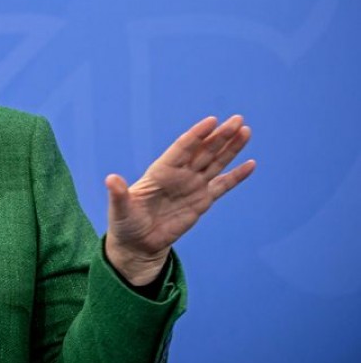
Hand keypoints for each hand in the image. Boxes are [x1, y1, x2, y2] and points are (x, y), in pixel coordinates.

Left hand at [104, 115, 255, 284]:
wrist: (138, 243)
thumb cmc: (125, 223)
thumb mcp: (120, 208)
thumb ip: (119, 194)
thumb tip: (111, 180)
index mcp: (160, 171)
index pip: (182, 148)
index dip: (197, 135)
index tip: (212, 121)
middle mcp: (179, 174)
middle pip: (203, 151)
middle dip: (220, 136)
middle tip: (238, 120)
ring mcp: (192, 186)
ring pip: (215, 162)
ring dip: (231, 148)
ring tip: (245, 131)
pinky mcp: (202, 201)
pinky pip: (222, 185)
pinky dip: (236, 176)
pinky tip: (250, 164)